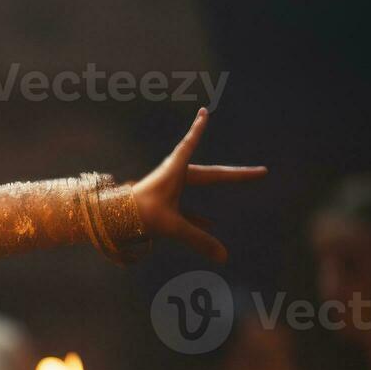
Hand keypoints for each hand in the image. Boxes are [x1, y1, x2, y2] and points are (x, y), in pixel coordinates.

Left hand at [130, 107, 267, 263]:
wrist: (111, 223)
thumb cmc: (139, 216)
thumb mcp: (173, 227)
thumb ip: (199, 240)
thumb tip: (224, 258)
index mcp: (174, 172)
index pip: (191, 146)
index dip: (199, 130)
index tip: (203, 111)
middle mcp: (172, 178)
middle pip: (211, 174)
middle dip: (234, 174)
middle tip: (259, 172)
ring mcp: (167, 192)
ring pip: (199, 187)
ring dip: (217, 185)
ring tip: (238, 180)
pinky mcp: (162, 206)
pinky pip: (187, 208)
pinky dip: (199, 215)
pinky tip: (211, 224)